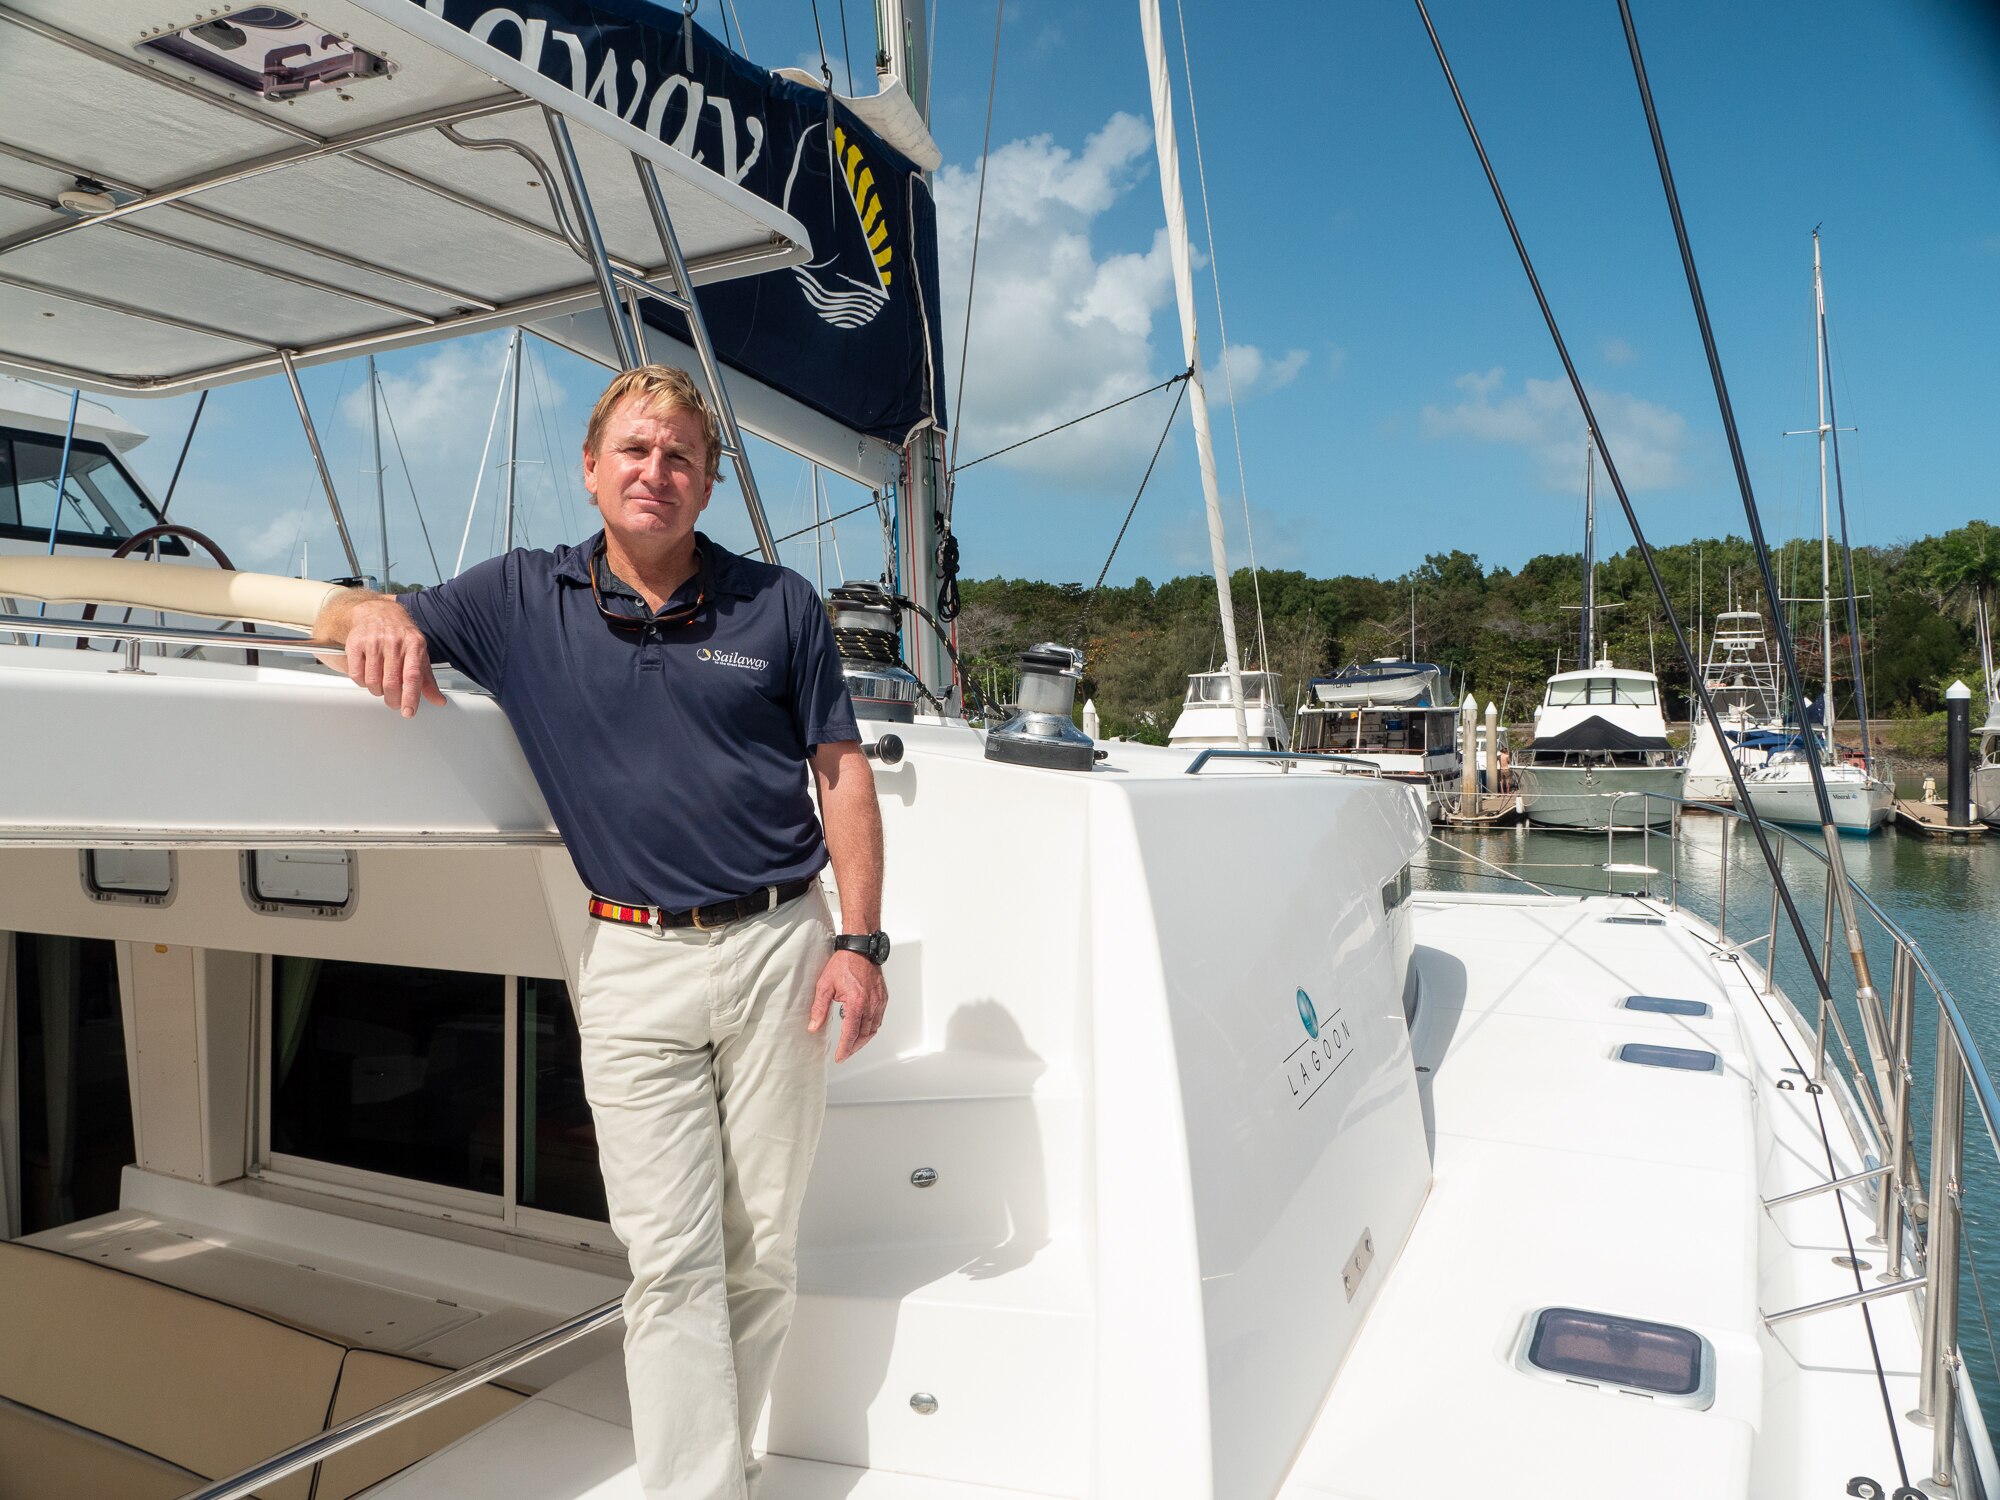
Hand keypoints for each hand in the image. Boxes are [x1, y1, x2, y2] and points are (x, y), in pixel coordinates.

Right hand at [341, 598, 445, 716]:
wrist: (378, 612)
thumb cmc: (401, 636)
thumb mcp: (419, 653)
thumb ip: (427, 680)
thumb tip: (438, 701)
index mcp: (414, 645)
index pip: (412, 675)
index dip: (411, 697)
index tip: (409, 712)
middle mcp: (394, 642)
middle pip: (392, 682)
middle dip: (393, 700)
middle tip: (395, 703)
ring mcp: (373, 642)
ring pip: (373, 682)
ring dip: (377, 691)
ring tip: (382, 686)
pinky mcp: (355, 644)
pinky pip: (357, 675)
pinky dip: (363, 683)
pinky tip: (369, 676)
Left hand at [809, 948, 887, 1061]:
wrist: (860, 948)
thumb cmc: (844, 963)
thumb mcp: (825, 985)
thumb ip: (819, 1008)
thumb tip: (813, 1026)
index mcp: (856, 1003)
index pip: (851, 1033)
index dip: (845, 1048)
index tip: (840, 1057)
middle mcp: (870, 1004)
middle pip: (863, 1035)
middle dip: (854, 1047)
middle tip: (845, 1054)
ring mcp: (879, 1002)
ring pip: (873, 1029)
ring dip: (863, 1040)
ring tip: (853, 1045)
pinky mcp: (882, 998)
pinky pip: (879, 1019)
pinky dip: (871, 1029)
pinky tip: (863, 1030)